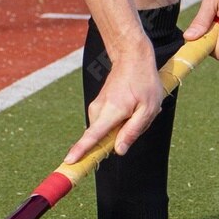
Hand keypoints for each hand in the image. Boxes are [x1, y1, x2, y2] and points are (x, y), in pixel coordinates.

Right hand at [66, 38, 164, 162]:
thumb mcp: (149, 109)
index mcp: (112, 111)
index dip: (81, 150)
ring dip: (122, 127)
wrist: (131, 57)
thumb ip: (133, 131)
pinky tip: (131, 105)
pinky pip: (107, 123)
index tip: (69, 161)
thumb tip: (118, 151)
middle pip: (102, 138)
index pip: (93, 135)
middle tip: (139, 117)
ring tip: (137, 108)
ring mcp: (96, 107)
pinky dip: (119, 120)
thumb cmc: (144, 82)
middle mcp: (99, 110)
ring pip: (107, 130)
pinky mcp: (97, 106)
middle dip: (119, 138)